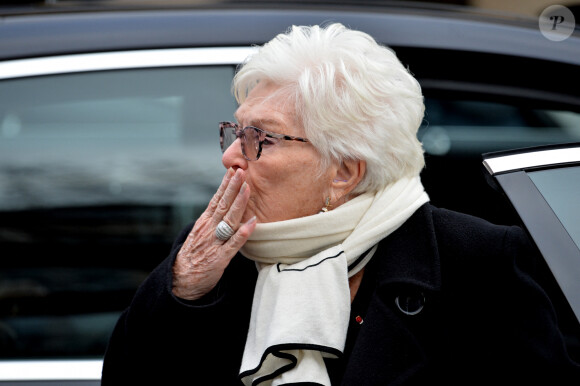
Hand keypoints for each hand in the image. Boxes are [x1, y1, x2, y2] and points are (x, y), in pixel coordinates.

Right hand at [172, 168, 255, 300]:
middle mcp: (208, 229)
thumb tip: (227, 205)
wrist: (181, 280)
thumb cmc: (195, 255)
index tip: (234, 169)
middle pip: (222, 204)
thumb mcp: (201, 233)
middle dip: (233, 187)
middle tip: (242, 171)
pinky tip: (252, 223)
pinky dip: (243, 233)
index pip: (216, 199)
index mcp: (204, 222)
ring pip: (228, 220)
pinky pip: (233, 244)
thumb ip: (213, 220)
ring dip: (238, 204)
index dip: (226, 184)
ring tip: (248, 189)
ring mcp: (214, 242)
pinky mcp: (220, 258)